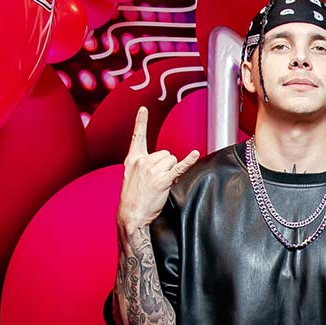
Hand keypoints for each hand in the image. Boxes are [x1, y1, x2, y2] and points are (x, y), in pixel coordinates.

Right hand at [116, 107, 198, 231]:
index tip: (143, 109)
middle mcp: (141, 161)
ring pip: (172, 160)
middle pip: (165, 152)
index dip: (141, 122)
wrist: (130, 215)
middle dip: (167, 165)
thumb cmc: (133, 198)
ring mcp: (151, 169)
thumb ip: (146, 166)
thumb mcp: (133, 177)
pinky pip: (179, 167)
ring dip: (172, 171)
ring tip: (162, 184)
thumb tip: (166, 165)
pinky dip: (188, 161)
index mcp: (133, 159)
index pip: (137, 137)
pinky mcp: (162, 179)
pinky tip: (195, 154)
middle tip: (160, 179)